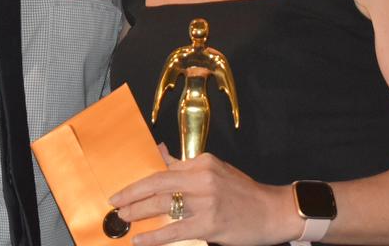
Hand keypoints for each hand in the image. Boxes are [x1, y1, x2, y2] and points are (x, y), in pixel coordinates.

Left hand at [108, 150, 297, 245]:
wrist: (272, 211)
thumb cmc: (243, 192)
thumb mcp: (214, 170)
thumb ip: (184, 164)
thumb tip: (159, 151)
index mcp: (201, 162)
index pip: (163, 170)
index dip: (140, 182)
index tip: (123, 189)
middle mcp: (202, 178)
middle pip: (157, 185)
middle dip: (132, 195)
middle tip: (116, 204)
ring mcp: (206, 201)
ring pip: (163, 205)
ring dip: (139, 213)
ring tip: (124, 219)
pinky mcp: (210, 223)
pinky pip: (175, 229)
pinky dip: (155, 236)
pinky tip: (141, 239)